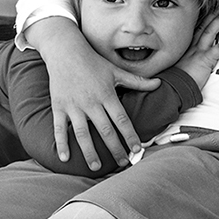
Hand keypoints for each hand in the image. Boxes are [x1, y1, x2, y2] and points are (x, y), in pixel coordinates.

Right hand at [26, 16, 158, 171]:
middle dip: (115, 149)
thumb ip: (137, 81)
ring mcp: (74, 105)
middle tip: (123, 163)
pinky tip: (65, 158)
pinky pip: (59, 128)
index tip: (138, 149)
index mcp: (107, 95)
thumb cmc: (93, 62)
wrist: (66, 51)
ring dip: (90, 151)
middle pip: (105, 130)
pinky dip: (61, 143)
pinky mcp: (59, 106)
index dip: (130, 135)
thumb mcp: (116, 71)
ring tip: (96, 167)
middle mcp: (91, 102)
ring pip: (83, 133)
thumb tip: (159, 83)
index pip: (122, 120)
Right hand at [175, 5, 218, 87]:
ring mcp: (198, 51)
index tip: (213, 10)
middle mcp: (192, 46)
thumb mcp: (181, 69)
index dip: (206, 19)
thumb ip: (188, 63)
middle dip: (215, 13)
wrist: (172, 88)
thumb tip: (192, 65)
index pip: (198, 29)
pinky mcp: (204, 59)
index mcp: (187, 48)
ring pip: (210, 31)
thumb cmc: (176, 82)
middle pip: (204, 25)